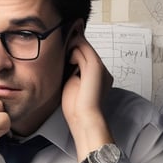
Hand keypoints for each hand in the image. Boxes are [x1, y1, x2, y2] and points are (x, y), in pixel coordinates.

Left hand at [61, 32, 114, 159]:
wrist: (84, 118)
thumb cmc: (77, 107)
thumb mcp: (72, 85)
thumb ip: (71, 72)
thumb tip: (65, 60)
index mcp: (98, 76)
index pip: (86, 56)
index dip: (74, 50)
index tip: (63, 50)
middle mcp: (102, 69)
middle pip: (85, 48)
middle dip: (72, 44)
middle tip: (60, 46)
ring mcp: (99, 66)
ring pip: (83, 46)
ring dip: (70, 46)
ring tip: (62, 53)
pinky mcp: (94, 66)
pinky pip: (82, 49)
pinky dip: (72, 51)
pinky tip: (68, 60)